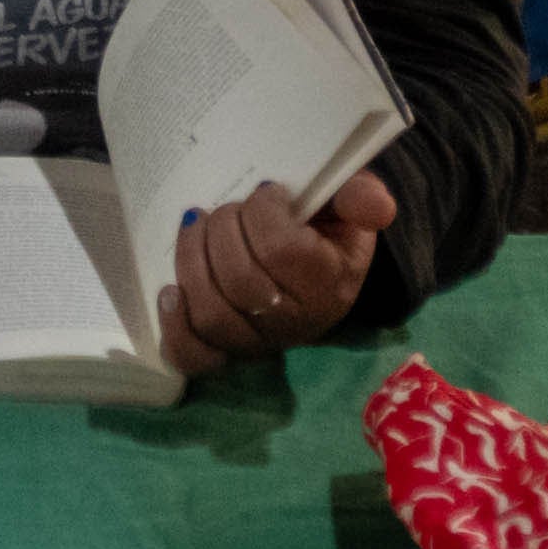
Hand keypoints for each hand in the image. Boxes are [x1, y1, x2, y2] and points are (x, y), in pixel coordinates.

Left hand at [158, 173, 397, 378]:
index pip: (282, 252)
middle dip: (223, 231)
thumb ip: (360, 196)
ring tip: (195, 227)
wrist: (316, 264)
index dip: (262, 214)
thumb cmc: (326, 229)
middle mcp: (296, 323)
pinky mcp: (226, 351)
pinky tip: (170, 290)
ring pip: (212, 314)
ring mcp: (258, 343)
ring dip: (192, 261)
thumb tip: (376, 206)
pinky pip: (194, 356)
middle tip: (227, 208)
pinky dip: (175, 327)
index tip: (266, 192)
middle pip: (241, 283)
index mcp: (330, 285)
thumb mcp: (350, 206)